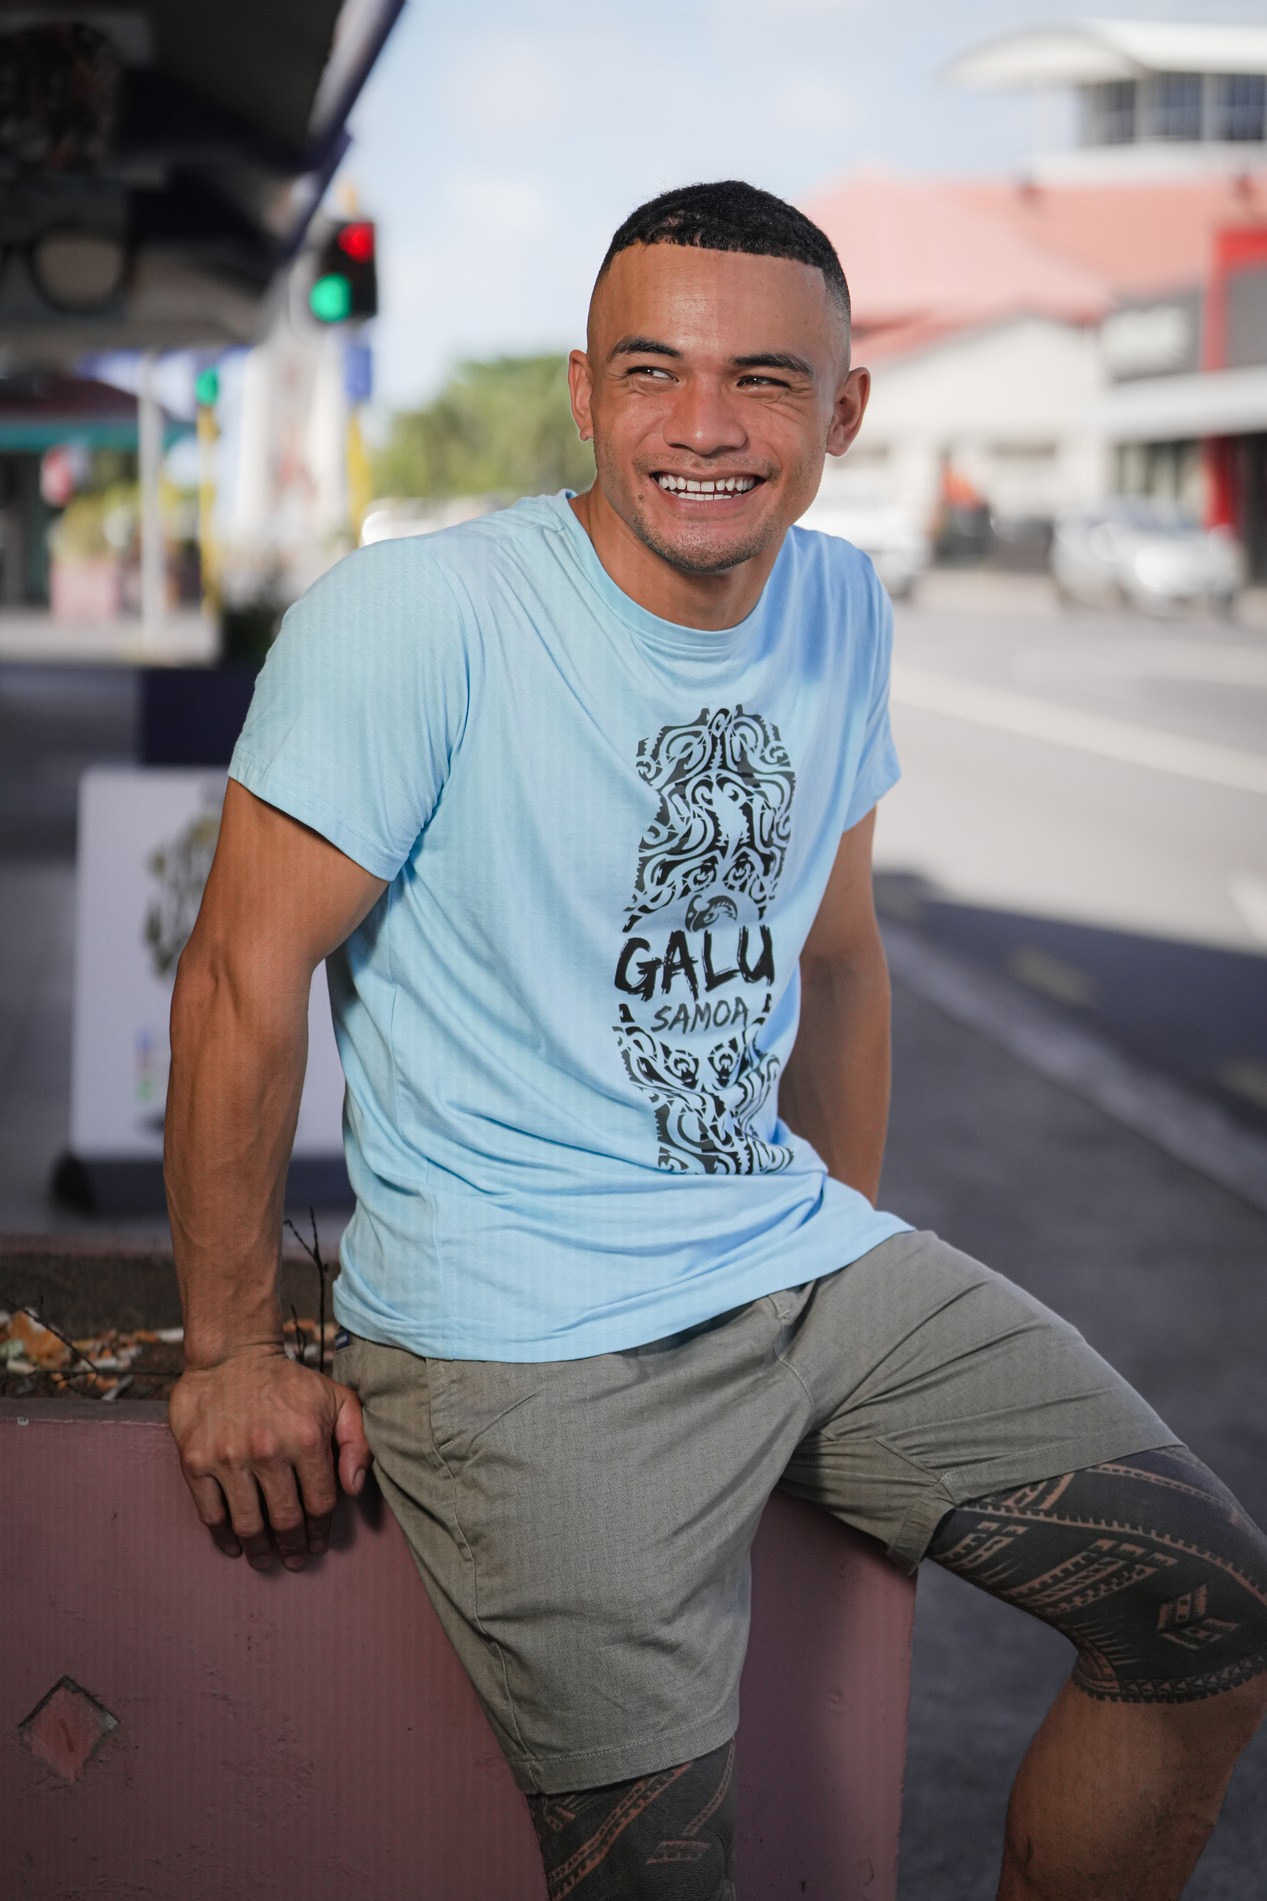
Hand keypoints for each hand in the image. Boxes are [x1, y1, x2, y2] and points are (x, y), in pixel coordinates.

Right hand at [168, 1346, 371, 1570]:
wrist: (231, 1355)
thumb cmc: (289, 1382)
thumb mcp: (337, 1399)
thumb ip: (356, 1442)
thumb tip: (354, 1489)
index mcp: (307, 1439)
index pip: (320, 1504)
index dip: (321, 1530)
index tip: (318, 1543)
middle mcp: (268, 1452)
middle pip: (285, 1520)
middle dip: (293, 1547)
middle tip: (294, 1560)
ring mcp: (229, 1459)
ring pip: (248, 1524)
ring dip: (259, 1550)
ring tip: (265, 1559)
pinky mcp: (196, 1461)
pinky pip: (211, 1513)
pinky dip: (223, 1536)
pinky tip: (233, 1544)